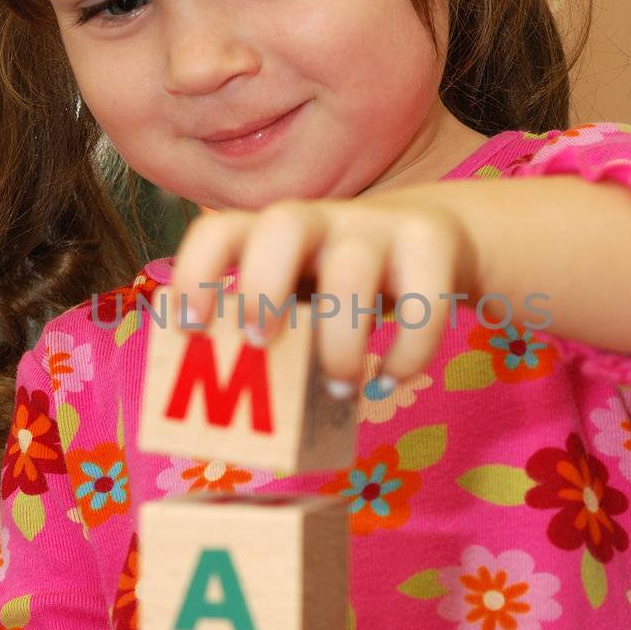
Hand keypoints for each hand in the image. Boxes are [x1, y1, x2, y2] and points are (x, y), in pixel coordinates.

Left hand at [168, 188, 479, 390]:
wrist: (442, 239)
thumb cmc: (349, 287)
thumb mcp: (307, 299)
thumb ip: (274, 334)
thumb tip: (226, 409)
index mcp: (275, 234)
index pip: (219, 230)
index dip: (194, 274)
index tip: (188, 330)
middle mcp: (322, 220)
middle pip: (283, 224)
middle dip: (263, 286)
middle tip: (261, 343)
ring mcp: (378, 226)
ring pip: (353, 271)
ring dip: (341, 342)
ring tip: (342, 388)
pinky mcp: (432, 244)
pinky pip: (423, 302)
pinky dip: (407, 354)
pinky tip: (389, 380)